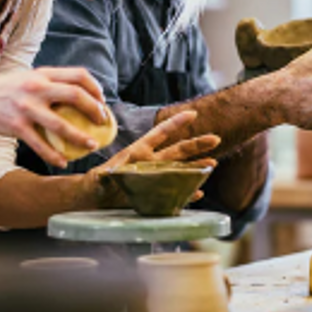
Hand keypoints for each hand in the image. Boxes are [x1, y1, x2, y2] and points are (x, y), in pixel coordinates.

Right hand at [0, 66, 108, 168]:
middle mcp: (36, 88)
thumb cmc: (9, 90)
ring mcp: (26, 107)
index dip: (96, 88)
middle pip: (75, 96)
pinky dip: (54, 156)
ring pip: (61, 125)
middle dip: (94, 110)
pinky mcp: (16, 126)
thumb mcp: (30, 78)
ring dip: (80, 137)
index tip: (102, 101)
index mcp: (43, 74)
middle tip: (102, 122)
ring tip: (92, 145)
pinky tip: (63, 162)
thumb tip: (83, 95)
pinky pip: (40, 144)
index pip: (79, 75)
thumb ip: (52, 83)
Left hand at [86, 111, 219, 204]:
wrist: (96, 198)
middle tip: (215, 139)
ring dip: (197, 166)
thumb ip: (104, 175)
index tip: (193, 114)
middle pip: (178, 150)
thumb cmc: (96, 183)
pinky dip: (188, 193)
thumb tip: (105, 175)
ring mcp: (156, 178)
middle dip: (197, 144)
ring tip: (213, 163)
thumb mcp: (99, 177)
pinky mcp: (157, 195)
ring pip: (181, 169)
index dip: (176, 123)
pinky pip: (177, 193)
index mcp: (139, 152)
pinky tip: (198, 192)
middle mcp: (152, 162)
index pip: (160, 133)